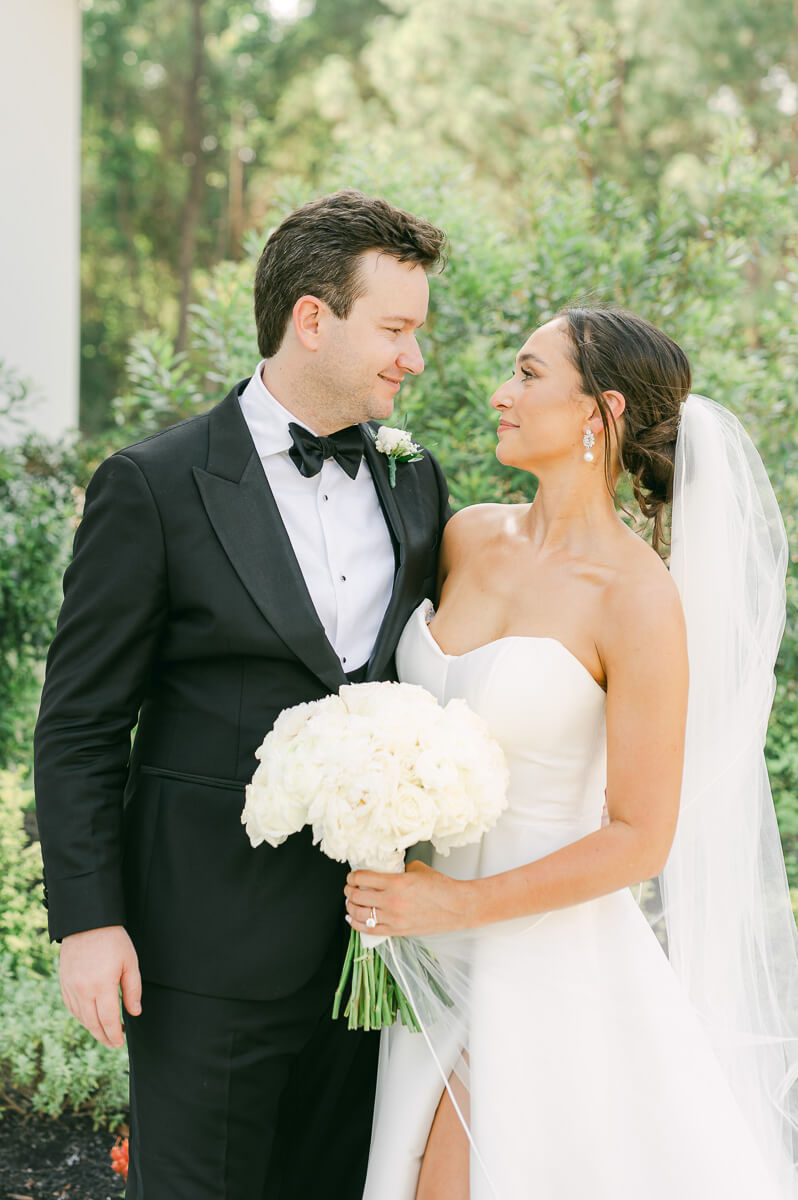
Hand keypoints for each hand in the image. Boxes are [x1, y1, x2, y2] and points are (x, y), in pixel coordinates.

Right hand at [59, 925, 141, 1048]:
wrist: (87, 923)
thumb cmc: (113, 940)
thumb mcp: (130, 962)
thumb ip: (132, 989)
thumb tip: (134, 1013)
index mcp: (102, 984)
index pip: (108, 1020)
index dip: (115, 1034)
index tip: (120, 1042)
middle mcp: (83, 989)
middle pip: (93, 1023)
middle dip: (104, 1037)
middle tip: (114, 1044)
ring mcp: (71, 987)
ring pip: (81, 1017)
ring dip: (93, 1029)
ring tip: (104, 1033)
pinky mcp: (64, 982)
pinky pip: (71, 1007)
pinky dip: (81, 1017)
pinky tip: (90, 1018)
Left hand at [344, 860, 474, 936]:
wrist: (457, 907)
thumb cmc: (441, 887)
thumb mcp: (417, 869)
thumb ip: (398, 870)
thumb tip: (384, 871)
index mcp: (396, 882)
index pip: (362, 878)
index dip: (353, 876)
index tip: (352, 876)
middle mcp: (392, 901)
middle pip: (357, 896)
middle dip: (349, 891)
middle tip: (349, 887)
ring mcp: (393, 918)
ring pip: (360, 915)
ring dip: (350, 907)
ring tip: (350, 902)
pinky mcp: (397, 931)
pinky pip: (370, 930)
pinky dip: (357, 925)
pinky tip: (353, 919)